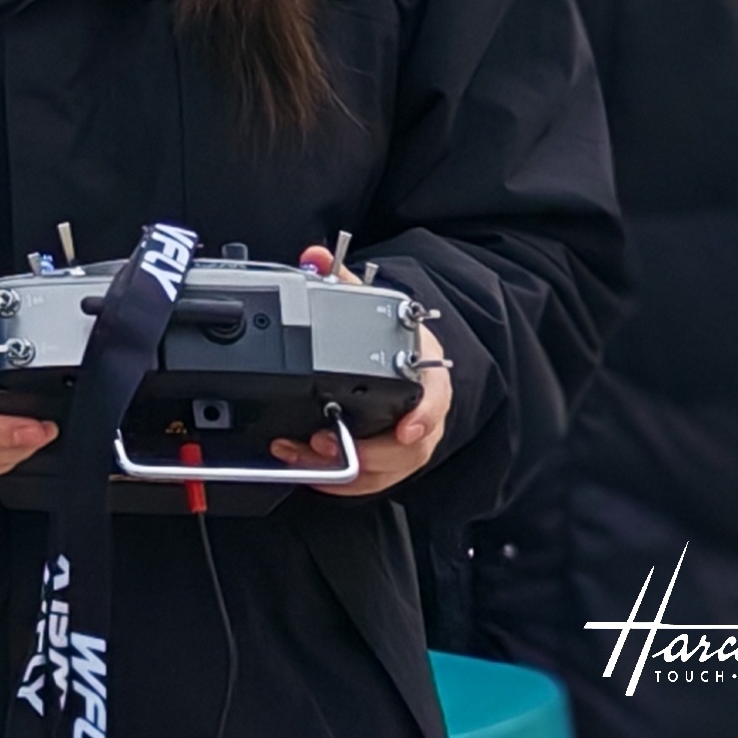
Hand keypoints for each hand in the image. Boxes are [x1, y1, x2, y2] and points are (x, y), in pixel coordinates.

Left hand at [277, 248, 450, 496]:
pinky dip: (341, 480)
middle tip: (321, 441)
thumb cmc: (396, 341)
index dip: (423, 415)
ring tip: (301, 453)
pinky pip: (373, 481)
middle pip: (408, 445)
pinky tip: (310, 470)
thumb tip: (314, 256)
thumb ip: (343, 280)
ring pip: (387, 469)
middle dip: (364, 450)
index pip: (435, 397)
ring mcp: (411, 441)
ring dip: (343, 468)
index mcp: (426, 372)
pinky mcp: (393, 461)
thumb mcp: (374, 305)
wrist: (413, 364)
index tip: (407, 428)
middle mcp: (425, 413)